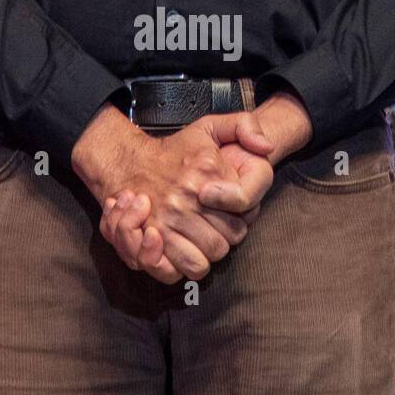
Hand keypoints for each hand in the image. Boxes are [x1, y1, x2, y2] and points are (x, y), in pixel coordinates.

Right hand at [98, 115, 272, 282]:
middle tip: (214, 223)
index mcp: (205, 170)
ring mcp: (166, 219)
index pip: (245, 209)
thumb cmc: (176, 150)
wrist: (129, 160)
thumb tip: (265, 146)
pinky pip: (179, 269)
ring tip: (200, 236)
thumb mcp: (211, 126)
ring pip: (207, 258)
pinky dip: (185, 265)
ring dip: (206, 252)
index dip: (245, 213)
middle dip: (225, 235)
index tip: (232, 206)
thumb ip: (245, 125)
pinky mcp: (151, 237)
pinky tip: (184, 249)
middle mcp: (185, 197)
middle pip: (228, 240)